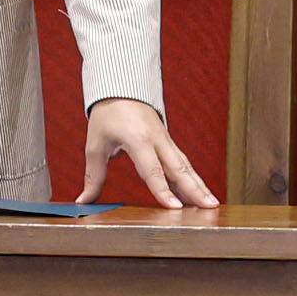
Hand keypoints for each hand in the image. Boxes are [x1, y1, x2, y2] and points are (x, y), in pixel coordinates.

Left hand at [78, 97, 215, 208]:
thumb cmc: (107, 115)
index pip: (152, 170)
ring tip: (212, 204)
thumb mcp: (95, 146)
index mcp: (137, 139)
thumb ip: (94, 176)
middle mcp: (157, 139)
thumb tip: (84, 201)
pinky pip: (182, 161)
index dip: (163, 190)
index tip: (174, 208)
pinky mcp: (168, 142)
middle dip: (195, 189)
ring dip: (199, 185)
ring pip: (185, 165)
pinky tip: (200, 192)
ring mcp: (165, 140)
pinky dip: (192, 177)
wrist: (120, 87)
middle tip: (210, 207)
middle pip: (178, 168)